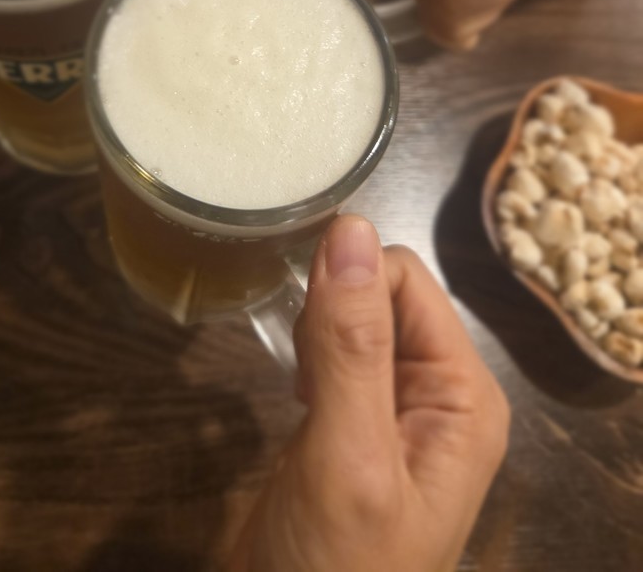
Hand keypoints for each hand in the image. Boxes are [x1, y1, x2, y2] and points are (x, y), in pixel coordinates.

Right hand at [227, 216, 508, 571]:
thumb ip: (352, 346)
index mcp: (464, 393)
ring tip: (303, 392)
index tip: (308, 332)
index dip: (352, 284)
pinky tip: (298, 394)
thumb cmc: (335, 564)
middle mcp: (440, 391)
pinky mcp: (356, 418)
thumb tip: (349, 225)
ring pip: (354, 316)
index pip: (407, 279)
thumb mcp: (349, 457)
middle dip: (334, 314)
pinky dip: (310, 354)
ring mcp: (397, 406)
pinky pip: (337, 350)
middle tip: (307, 377)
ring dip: (318, 334)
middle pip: (382, 292)